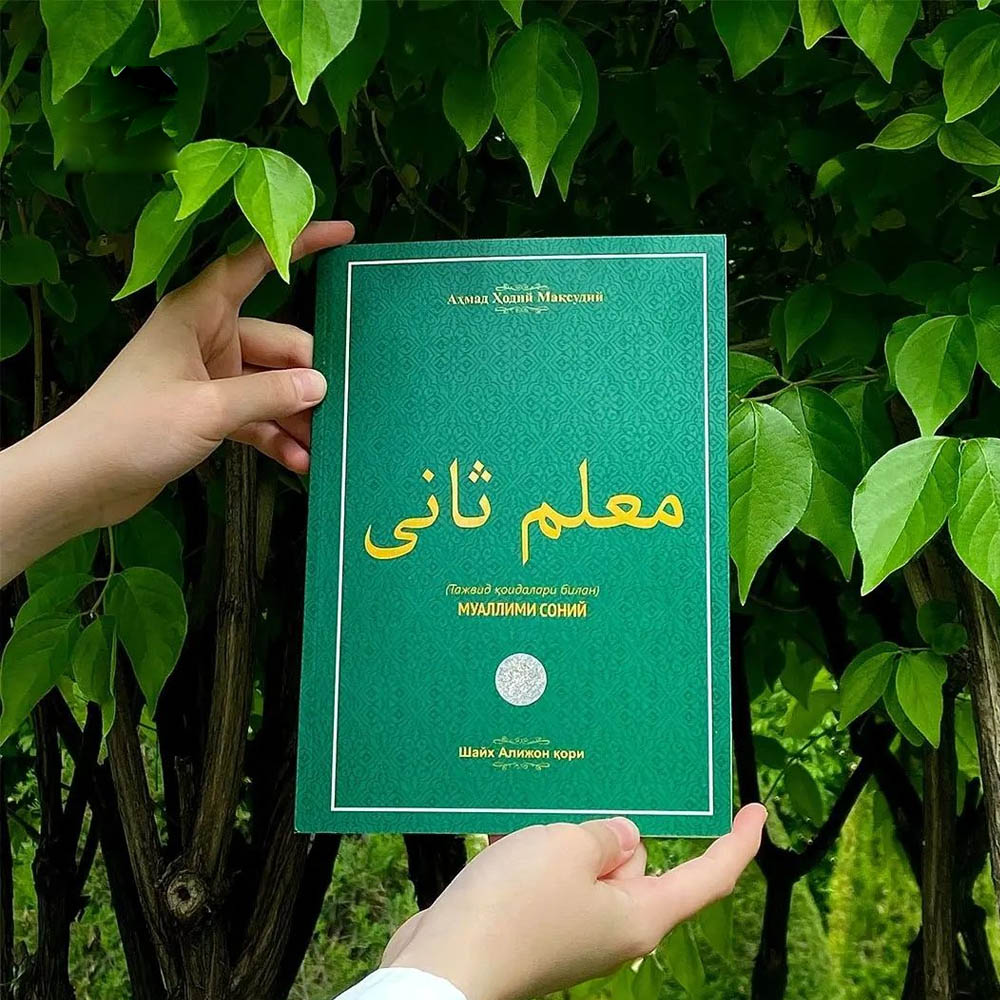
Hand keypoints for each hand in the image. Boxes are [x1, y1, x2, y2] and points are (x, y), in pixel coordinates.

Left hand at [0, 220, 352, 582]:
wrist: (84, 478)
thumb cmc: (132, 428)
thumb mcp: (208, 409)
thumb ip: (268, 394)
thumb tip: (319, 384)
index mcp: (198, 313)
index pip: (254, 263)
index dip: (299, 244)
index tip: (344, 232)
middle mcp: (207, 337)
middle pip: (279, 342)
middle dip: (307, 377)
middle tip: (336, 410)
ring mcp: (209, 375)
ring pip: (271, 385)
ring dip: (295, 416)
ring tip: (323, 447)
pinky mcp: (209, 411)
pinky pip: (256, 416)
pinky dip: (276, 436)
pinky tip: (300, 461)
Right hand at [382, 804, 766, 999]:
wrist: (442, 967)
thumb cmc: (513, 909)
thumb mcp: (567, 849)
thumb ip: (605, 835)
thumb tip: (621, 838)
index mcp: (638, 915)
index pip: (707, 878)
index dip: (737, 843)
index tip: (756, 812)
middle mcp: (612, 925)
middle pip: (635, 861)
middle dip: (612, 826)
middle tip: (586, 793)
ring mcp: (573, 927)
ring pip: (586, 863)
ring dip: (565, 834)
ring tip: (536, 811)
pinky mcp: (537, 925)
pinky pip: (550, 875)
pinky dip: (536, 851)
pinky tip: (508, 832)